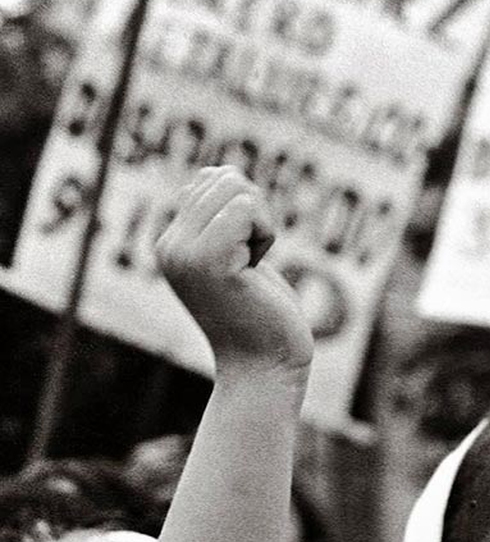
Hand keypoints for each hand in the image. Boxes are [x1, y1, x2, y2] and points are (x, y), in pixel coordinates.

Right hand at [156, 167, 312, 376]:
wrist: (265, 368)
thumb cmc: (265, 318)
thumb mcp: (241, 259)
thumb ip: (228, 220)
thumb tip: (225, 172)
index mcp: (173, 244)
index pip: (209, 179)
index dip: (246, 206)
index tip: (247, 253)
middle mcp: (170, 246)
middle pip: (222, 177)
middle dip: (257, 211)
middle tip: (253, 259)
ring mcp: (184, 253)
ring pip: (235, 187)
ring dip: (263, 223)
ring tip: (252, 264)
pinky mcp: (209, 261)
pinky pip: (246, 207)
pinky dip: (267, 232)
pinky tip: (256, 268)